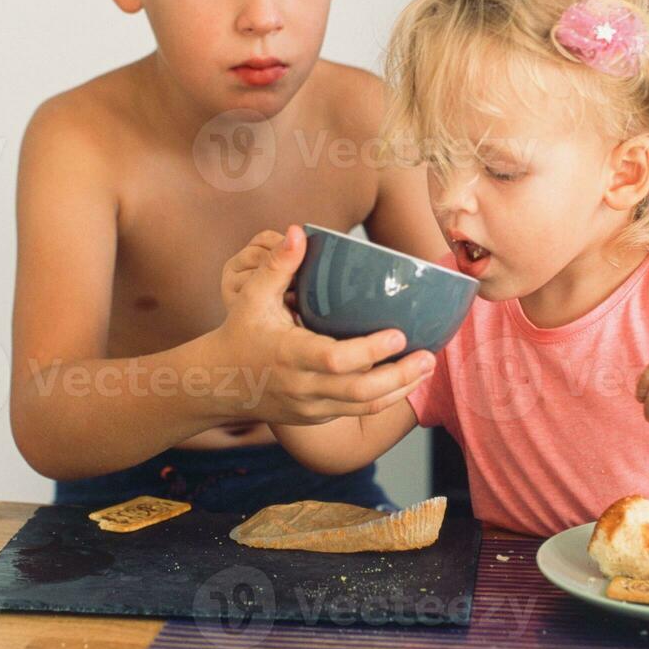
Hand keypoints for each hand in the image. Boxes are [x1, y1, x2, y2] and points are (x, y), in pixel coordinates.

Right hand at [212, 225, 435, 424]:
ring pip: (364, 407)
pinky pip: (356, 413)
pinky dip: (384, 398)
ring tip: (427, 367)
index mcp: (290, 355)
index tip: (399, 334)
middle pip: (360, 391)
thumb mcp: (252, 297)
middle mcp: (303, 386)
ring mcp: (311, 407)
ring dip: (400, 390)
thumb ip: (277, 265)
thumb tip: (298, 231)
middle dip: (400, 376)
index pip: (335, 360)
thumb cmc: (240, 333)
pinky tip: (405, 381)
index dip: (370, 351)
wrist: (219, 384)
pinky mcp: (317, 418)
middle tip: (429, 356)